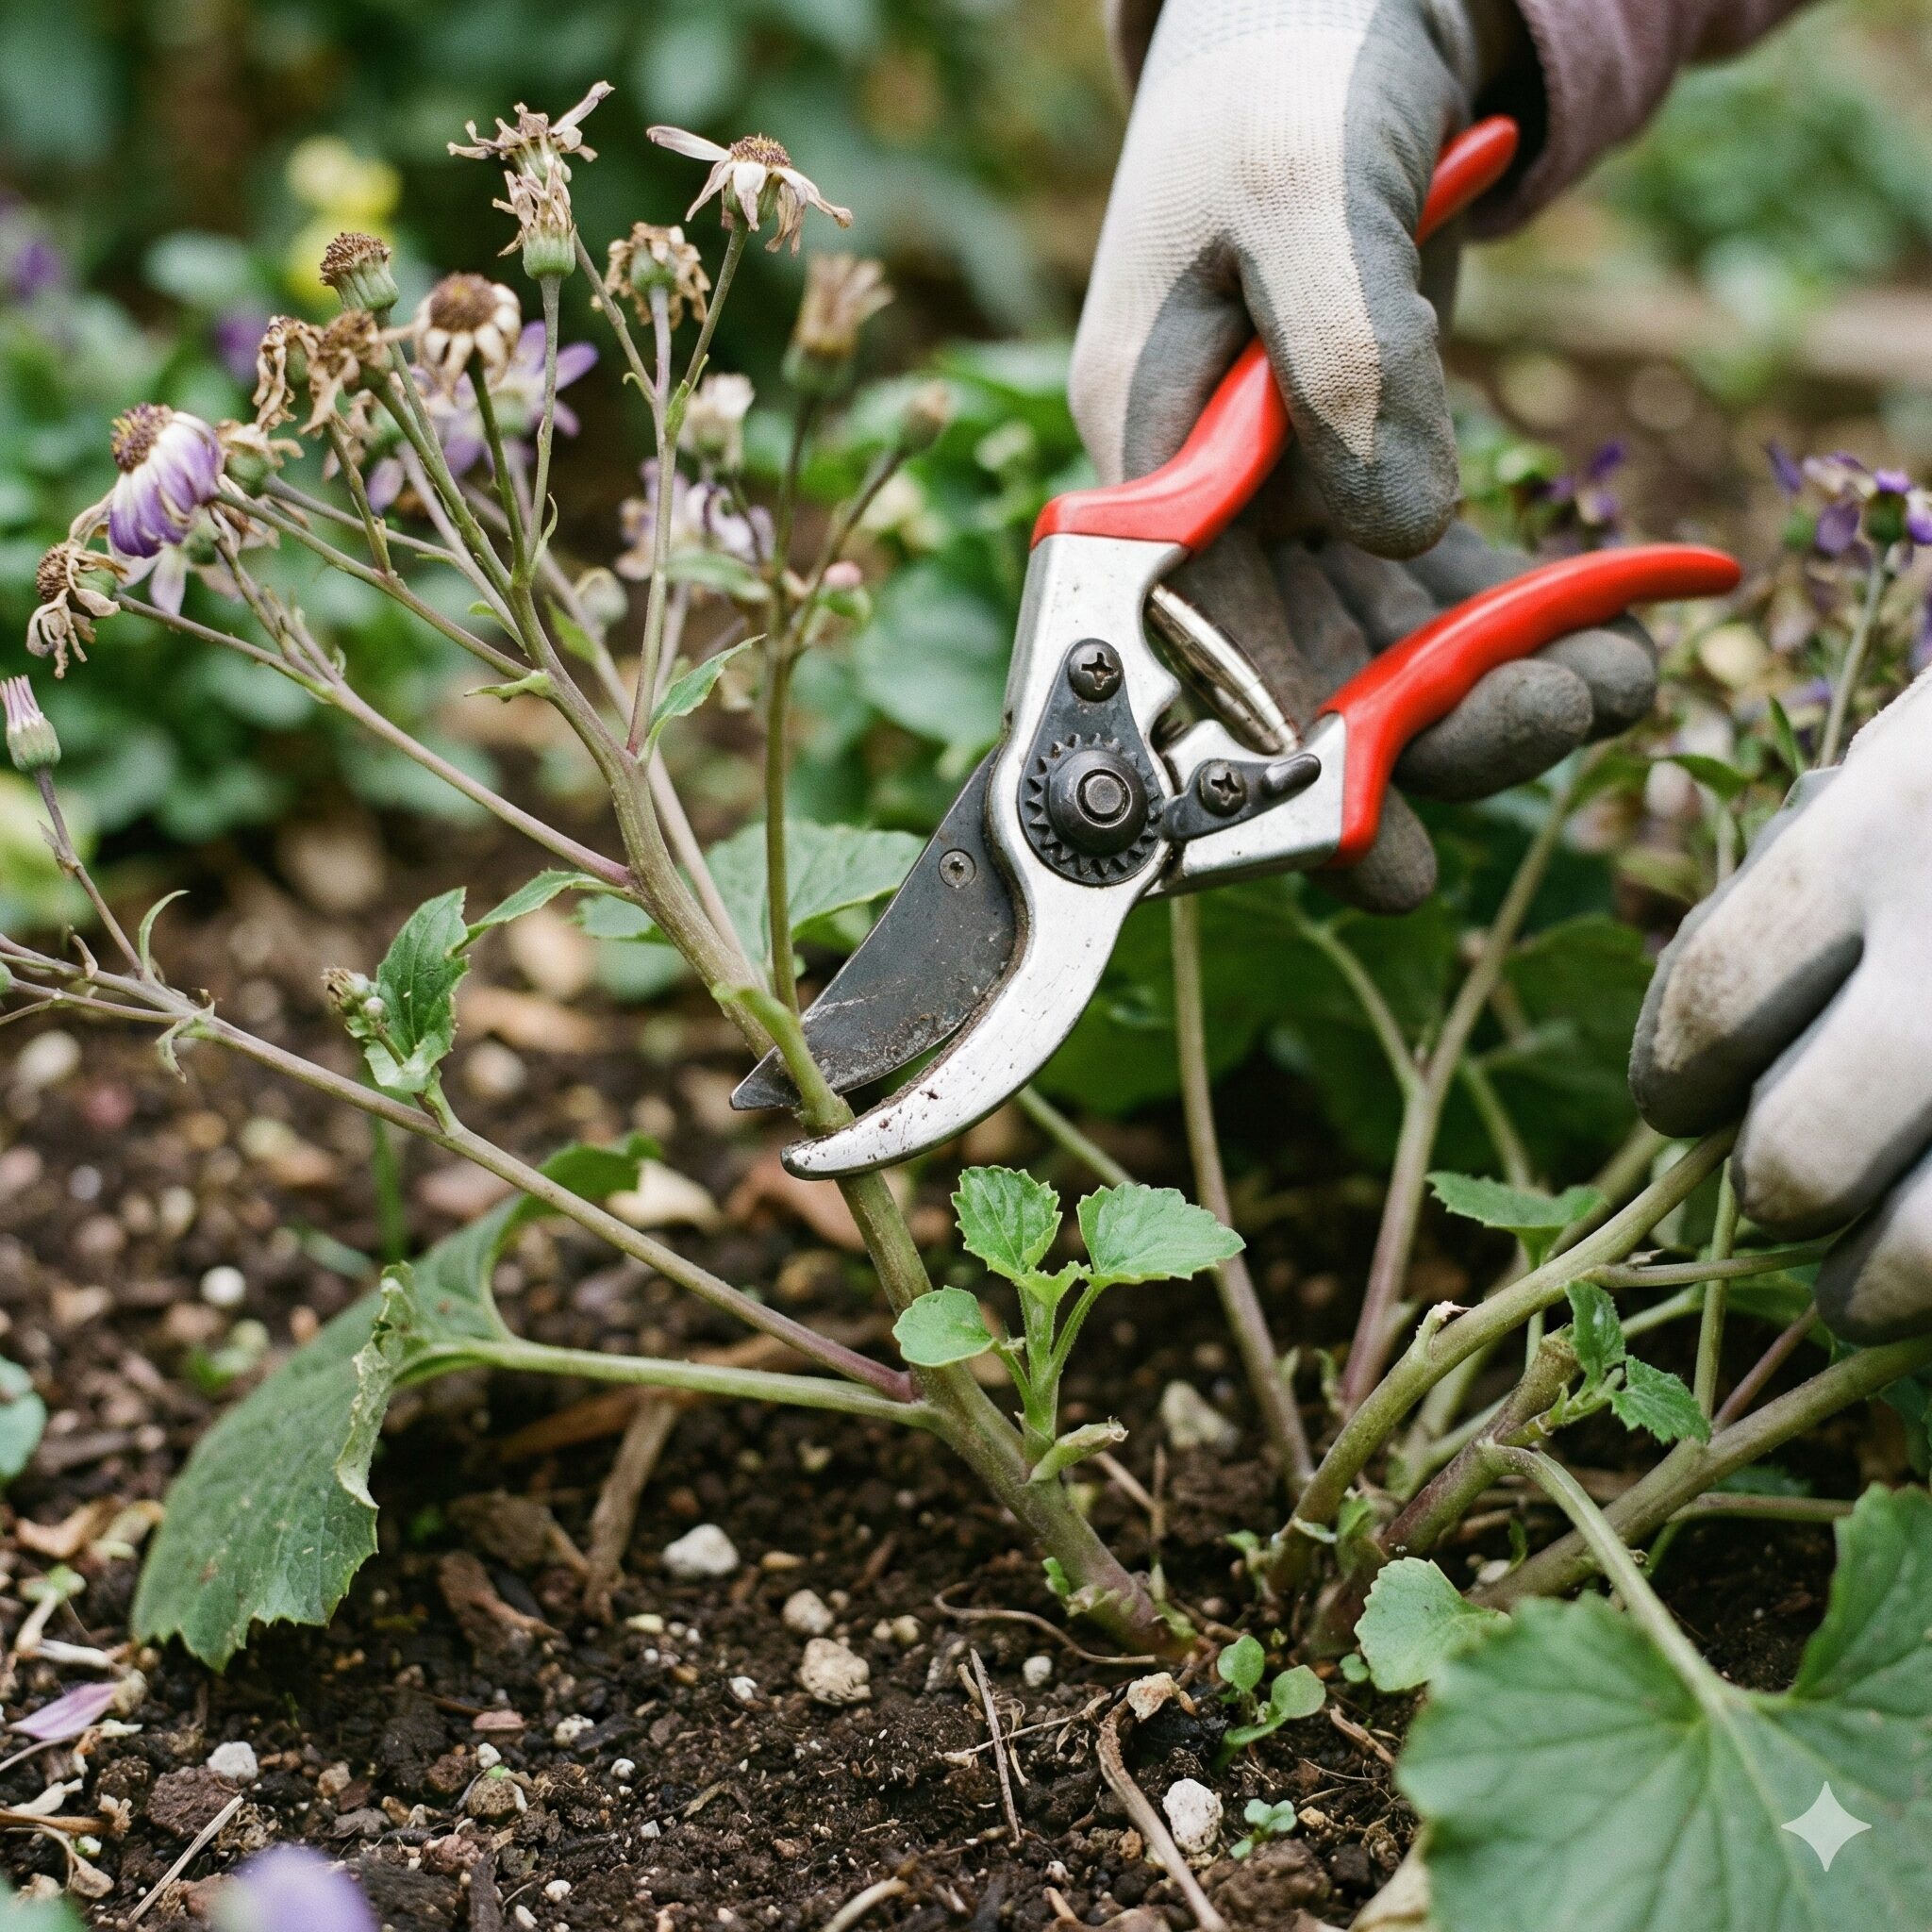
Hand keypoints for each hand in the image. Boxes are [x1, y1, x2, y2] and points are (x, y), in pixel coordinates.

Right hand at [1072, 0, 1641, 908]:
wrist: (1316, 4)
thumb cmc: (1282, 77)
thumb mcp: (1298, 187)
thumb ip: (1339, 354)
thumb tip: (1393, 524)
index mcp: (1136, 456)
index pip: (1188, 653)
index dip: (1269, 773)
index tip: (1377, 862)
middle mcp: (1191, 509)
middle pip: (1285, 680)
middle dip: (1424, 730)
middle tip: (1564, 724)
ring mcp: (1266, 505)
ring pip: (1360, 652)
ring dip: (1482, 687)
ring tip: (1615, 682)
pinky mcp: (1341, 481)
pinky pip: (1413, 589)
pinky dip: (1498, 621)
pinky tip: (1594, 632)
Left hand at [1631, 679, 1931, 1342]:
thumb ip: (1820, 883)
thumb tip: (1708, 1059)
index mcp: (1899, 820)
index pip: (1718, 1001)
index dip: (1675, 1076)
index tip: (1683, 1105)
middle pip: (1798, 1156)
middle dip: (1779, 1190)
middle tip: (1790, 1188)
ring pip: (1927, 1255)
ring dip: (1877, 1288)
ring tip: (1864, 1289)